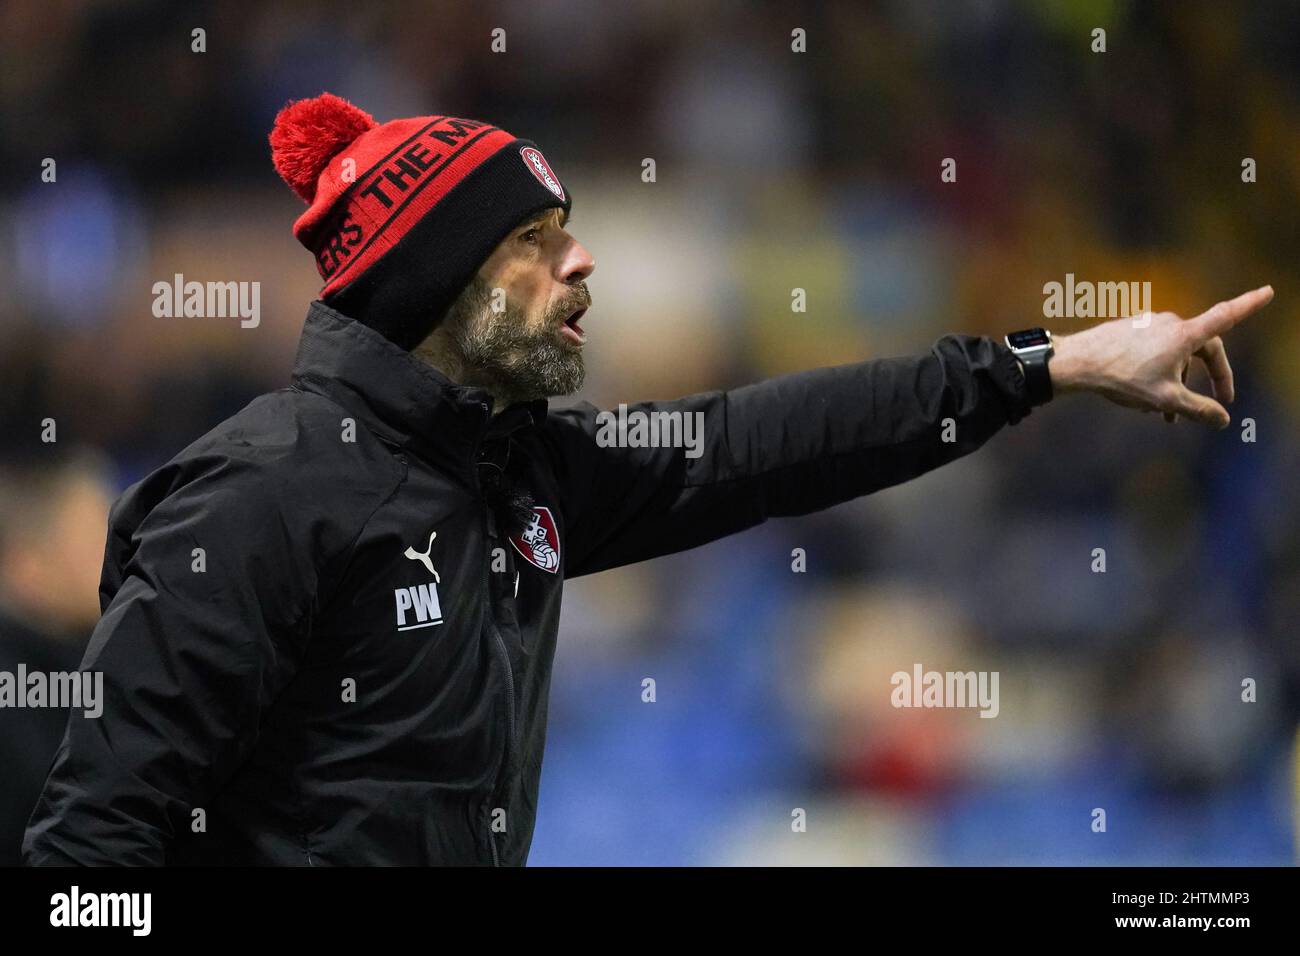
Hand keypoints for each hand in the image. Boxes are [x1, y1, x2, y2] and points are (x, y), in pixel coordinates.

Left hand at [1049, 285, 1273, 428]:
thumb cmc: (1123, 378)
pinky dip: (1157, 375)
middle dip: (1210, 377)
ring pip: (1175, 356)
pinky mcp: (1131, 331)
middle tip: (1217, 401)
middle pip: (1202, 349)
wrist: (1078, 363)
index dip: (1249, 305)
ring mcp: (1149, 325)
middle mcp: (1170, 324)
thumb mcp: (1165, 399)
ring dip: (1177, 383)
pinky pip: (1154, 353)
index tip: (1268, 291)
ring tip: (1166, 415)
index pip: (1226, 317)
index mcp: (1185, 334)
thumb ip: (1198, 409)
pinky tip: (1142, 400)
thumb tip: (1223, 420)